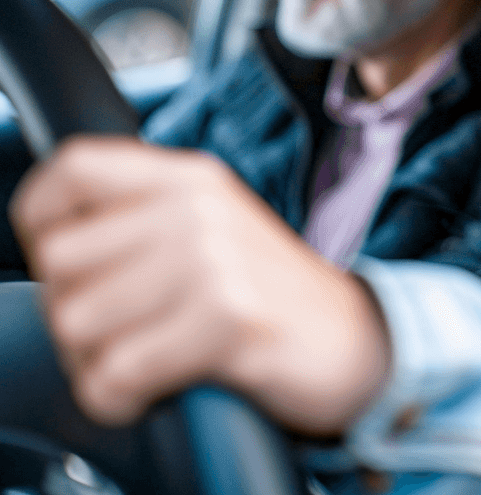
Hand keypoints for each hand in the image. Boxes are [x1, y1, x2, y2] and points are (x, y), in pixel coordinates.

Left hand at [10, 136, 390, 432]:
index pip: (72, 167)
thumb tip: (52, 238)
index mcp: (189, 177)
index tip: (66, 261)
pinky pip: (116, 373)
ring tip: (147, 358)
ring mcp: (212, 258)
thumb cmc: (269, 292)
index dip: (41, 217)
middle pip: (59, 259)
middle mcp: (198, 206)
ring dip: (97, 361)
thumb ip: (142, 217)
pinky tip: (158, 387)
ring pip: (77, 322)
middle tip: (121, 329)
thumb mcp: (210, 228)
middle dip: (74, 311)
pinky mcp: (224, 318)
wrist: (354, 336)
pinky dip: (122, 397)